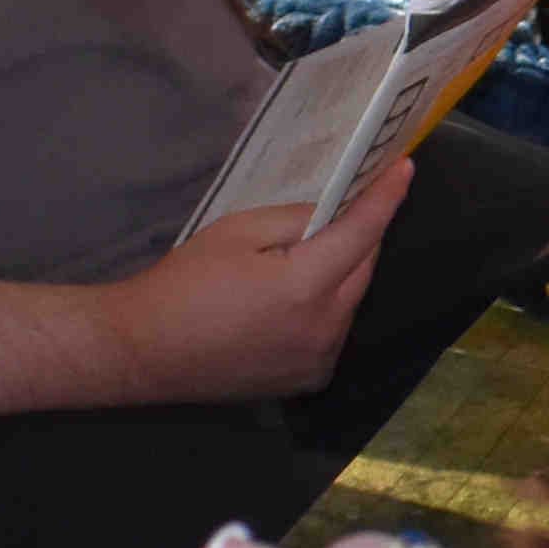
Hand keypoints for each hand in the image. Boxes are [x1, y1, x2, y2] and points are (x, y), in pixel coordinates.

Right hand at [97, 148, 411, 402]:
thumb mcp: (236, 232)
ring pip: (349, 301)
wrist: (144, 352)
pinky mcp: (308, 379)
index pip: (362, 233)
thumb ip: (294, 219)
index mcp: (305, 288)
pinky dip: (325, 309)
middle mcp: (323, 330)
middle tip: (340, 210)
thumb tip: (332, 213)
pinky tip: (289, 302)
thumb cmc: (184, 285)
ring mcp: (318, 360)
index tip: (404, 168)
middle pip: (363, 269)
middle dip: (357, 236)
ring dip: (339, 275)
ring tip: (298, 261)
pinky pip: (333, 331)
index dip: (384, 198)